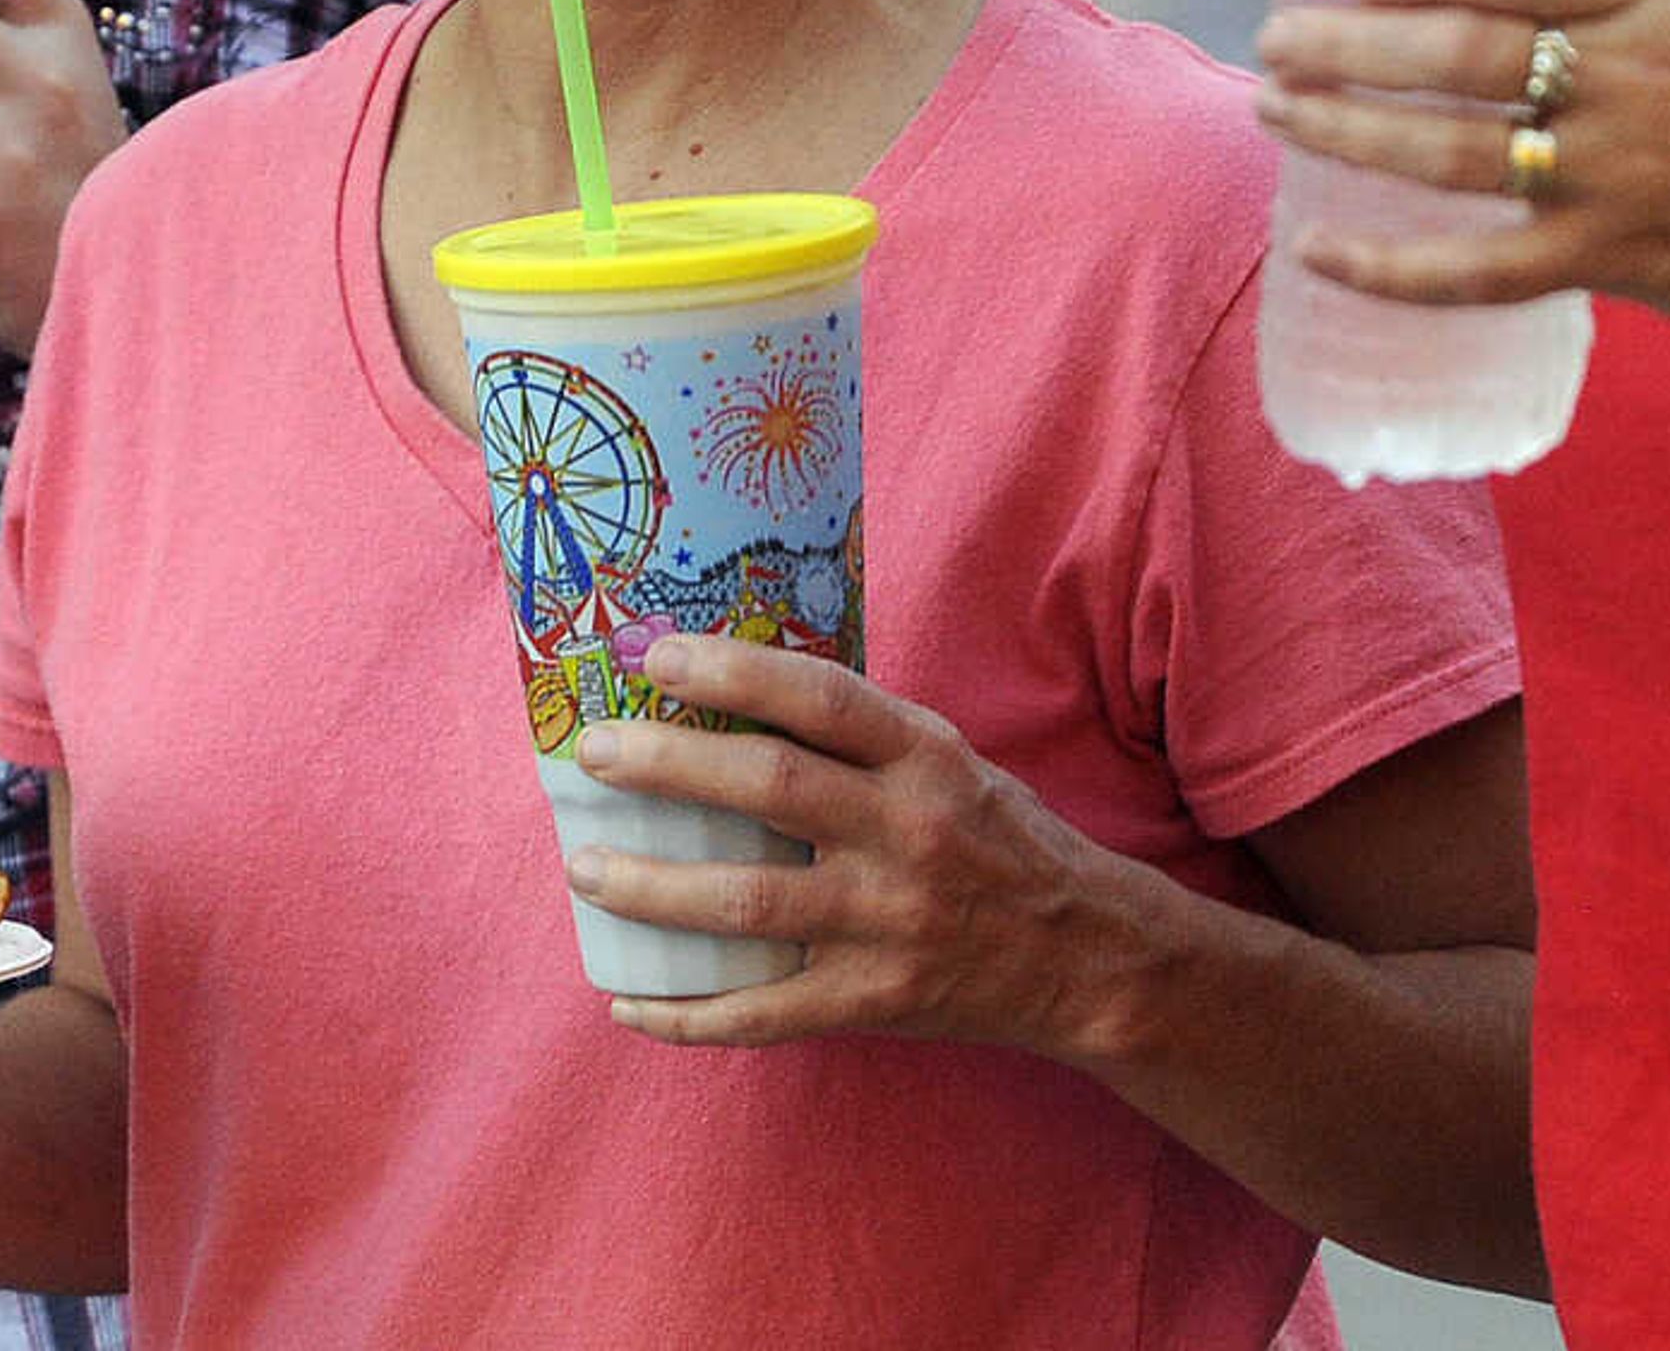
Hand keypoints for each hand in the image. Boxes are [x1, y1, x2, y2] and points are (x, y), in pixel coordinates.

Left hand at [565, 633, 1158, 1062]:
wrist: (1084, 956)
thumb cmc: (999, 839)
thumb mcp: (949, 760)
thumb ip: (861, 733)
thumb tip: (733, 687)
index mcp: (926, 758)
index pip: (820, 696)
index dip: (734, 670)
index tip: (655, 656)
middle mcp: (907, 833)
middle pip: (769, 785)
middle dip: (666, 764)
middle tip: (593, 754)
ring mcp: (888, 923)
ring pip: (747, 902)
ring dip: (652, 886)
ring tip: (586, 868)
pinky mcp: (875, 1001)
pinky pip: (762, 1012)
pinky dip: (686, 1013)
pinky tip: (629, 1001)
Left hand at [1252, 0, 1669, 358]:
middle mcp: (1634, 77)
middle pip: (1461, 54)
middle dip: (1348, 47)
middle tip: (1273, 40)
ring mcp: (1620, 173)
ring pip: (1452, 151)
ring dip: (1348, 132)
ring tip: (1277, 111)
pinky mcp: (1614, 260)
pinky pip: (1479, 269)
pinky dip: (1392, 267)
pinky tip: (1323, 250)